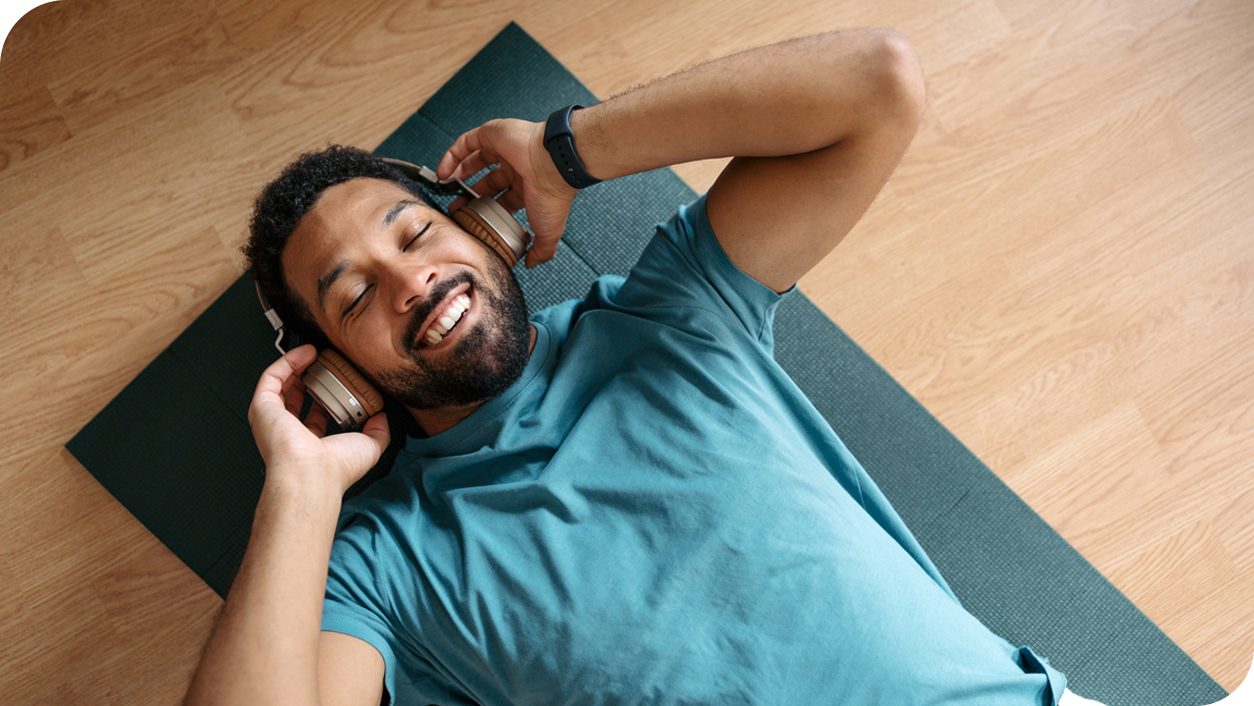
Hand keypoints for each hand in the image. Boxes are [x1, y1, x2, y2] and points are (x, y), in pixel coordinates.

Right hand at [247, 344, 389, 498]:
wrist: (312, 473)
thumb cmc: (334, 468)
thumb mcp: (369, 446)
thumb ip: (379, 431)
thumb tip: (382, 416)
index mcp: (309, 442)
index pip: (313, 415)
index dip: (325, 395)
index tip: (337, 380)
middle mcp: (288, 430)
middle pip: (295, 396)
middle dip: (309, 376)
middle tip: (325, 362)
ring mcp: (272, 418)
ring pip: (281, 384)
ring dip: (297, 365)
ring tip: (315, 352)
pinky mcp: (263, 406)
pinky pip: (271, 377)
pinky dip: (288, 362)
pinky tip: (306, 353)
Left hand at [436, 118, 577, 268]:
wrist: (554, 164)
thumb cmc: (552, 195)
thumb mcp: (547, 231)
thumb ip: (541, 250)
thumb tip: (531, 264)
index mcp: (527, 187)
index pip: (501, 198)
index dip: (483, 208)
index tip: (469, 219)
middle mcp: (515, 167)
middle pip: (486, 180)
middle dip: (469, 193)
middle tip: (455, 206)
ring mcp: (503, 149)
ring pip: (474, 159)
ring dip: (458, 172)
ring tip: (445, 186)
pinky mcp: (492, 134)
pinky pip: (466, 142)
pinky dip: (452, 156)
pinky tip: (443, 172)